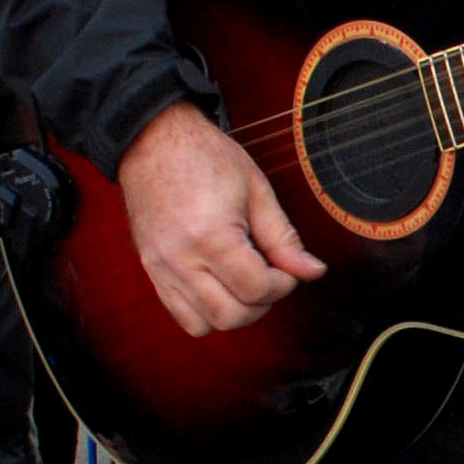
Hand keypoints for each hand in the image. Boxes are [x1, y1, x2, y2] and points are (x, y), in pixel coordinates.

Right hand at [116, 98, 326, 338]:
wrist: (152, 139)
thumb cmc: (204, 156)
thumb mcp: (256, 190)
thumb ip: (284, 237)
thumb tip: (312, 271)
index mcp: (210, 236)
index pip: (256, 289)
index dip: (283, 284)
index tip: (288, 268)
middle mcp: (180, 259)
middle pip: (231, 315)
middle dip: (261, 303)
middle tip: (270, 276)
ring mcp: (161, 268)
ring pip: (205, 324)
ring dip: (234, 312)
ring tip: (244, 282)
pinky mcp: (151, 270)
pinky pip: (181, 315)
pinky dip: (206, 311)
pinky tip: (220, 285)